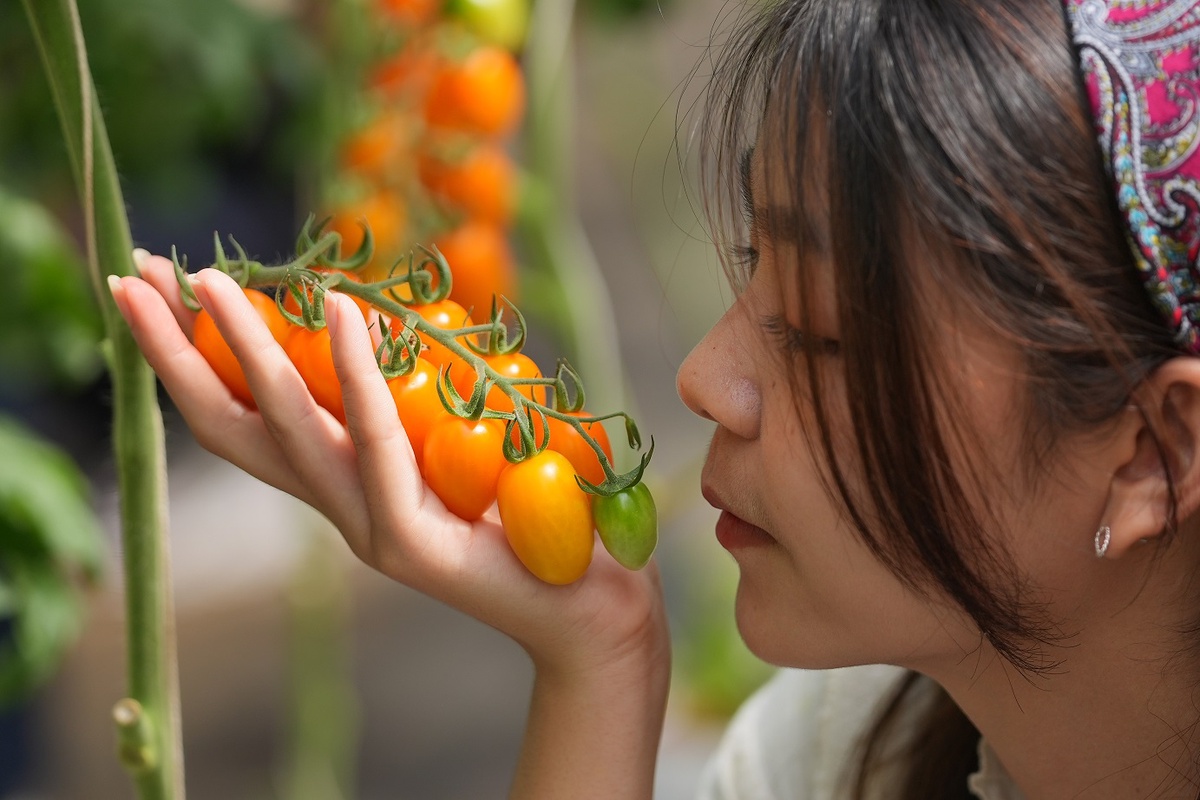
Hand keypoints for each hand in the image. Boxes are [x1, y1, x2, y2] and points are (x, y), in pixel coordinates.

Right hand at [107, 255, 668, 678]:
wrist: (592, 607)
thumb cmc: (536, 515)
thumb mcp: (459, 437)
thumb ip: (415, 395)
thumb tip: (388, 313)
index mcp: (343, 484)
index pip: (248, 417)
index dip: (193, 357)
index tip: (154, 289)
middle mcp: (340, 507)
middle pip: (237, 426)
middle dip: (178, 352)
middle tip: (132, 277)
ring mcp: (370, 530)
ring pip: (292, 429)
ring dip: (245, 349)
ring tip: (205, 280)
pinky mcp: (412, 545)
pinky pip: (377, 442)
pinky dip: (354, 373)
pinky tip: (337, 311)